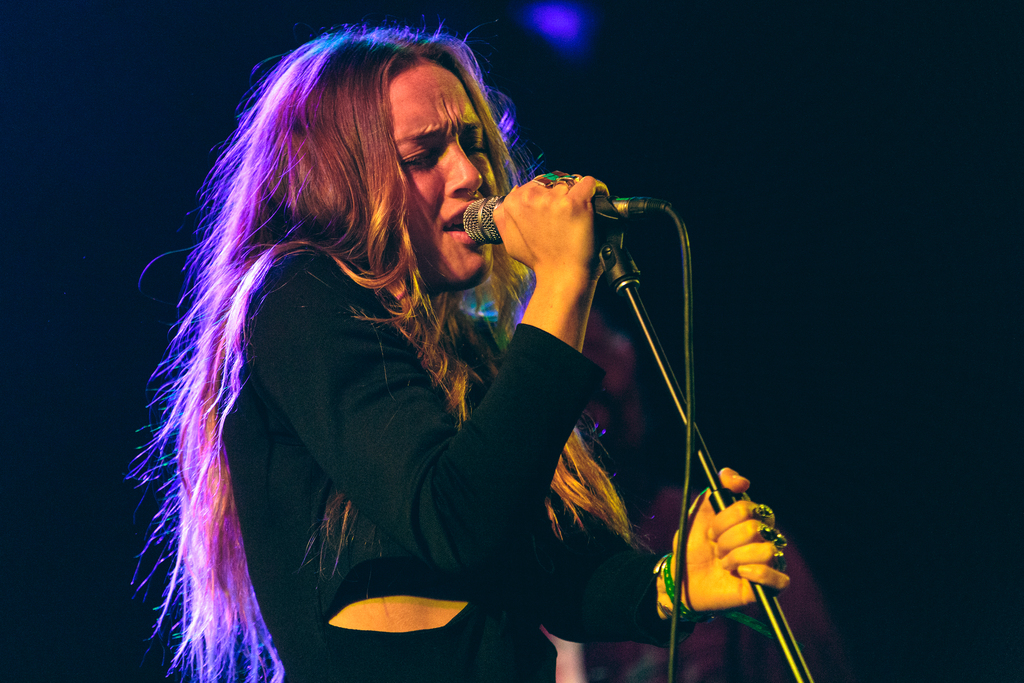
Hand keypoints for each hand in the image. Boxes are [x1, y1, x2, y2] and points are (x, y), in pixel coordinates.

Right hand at [498, 174, 608, 350]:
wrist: (560, 276)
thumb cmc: (540, 261)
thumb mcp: (509, 242)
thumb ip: (504, 218)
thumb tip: (508, 201)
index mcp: (513, 203)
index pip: (534, 184)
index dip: (545, 195)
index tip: (552, 208)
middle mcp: (530, 197)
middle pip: (551, 181)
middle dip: (559, 193)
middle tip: (564, 215)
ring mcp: (553, 199)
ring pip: (569, 182)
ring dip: (575, 194)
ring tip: (576, 216)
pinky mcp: (575, 203)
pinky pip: (588, 183)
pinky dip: (594, 189)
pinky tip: (591, 203)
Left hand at [658, 468, 789, 616]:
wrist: (682, 578)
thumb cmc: (692, 545)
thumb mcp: (699, 513)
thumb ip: (717, 490)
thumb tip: (739, 479)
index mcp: (750, 518)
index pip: (749, 508)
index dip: (725, 520)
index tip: (711, 530)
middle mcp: (763, 537)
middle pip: (755, 529)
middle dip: (727, 540)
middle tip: (716, 549)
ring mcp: (767, 562)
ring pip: (768, 551)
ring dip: (736, 558)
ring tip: (724, 564)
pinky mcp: (768, 587)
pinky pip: (781, 579)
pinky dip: (760, 575)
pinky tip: (741, 574)